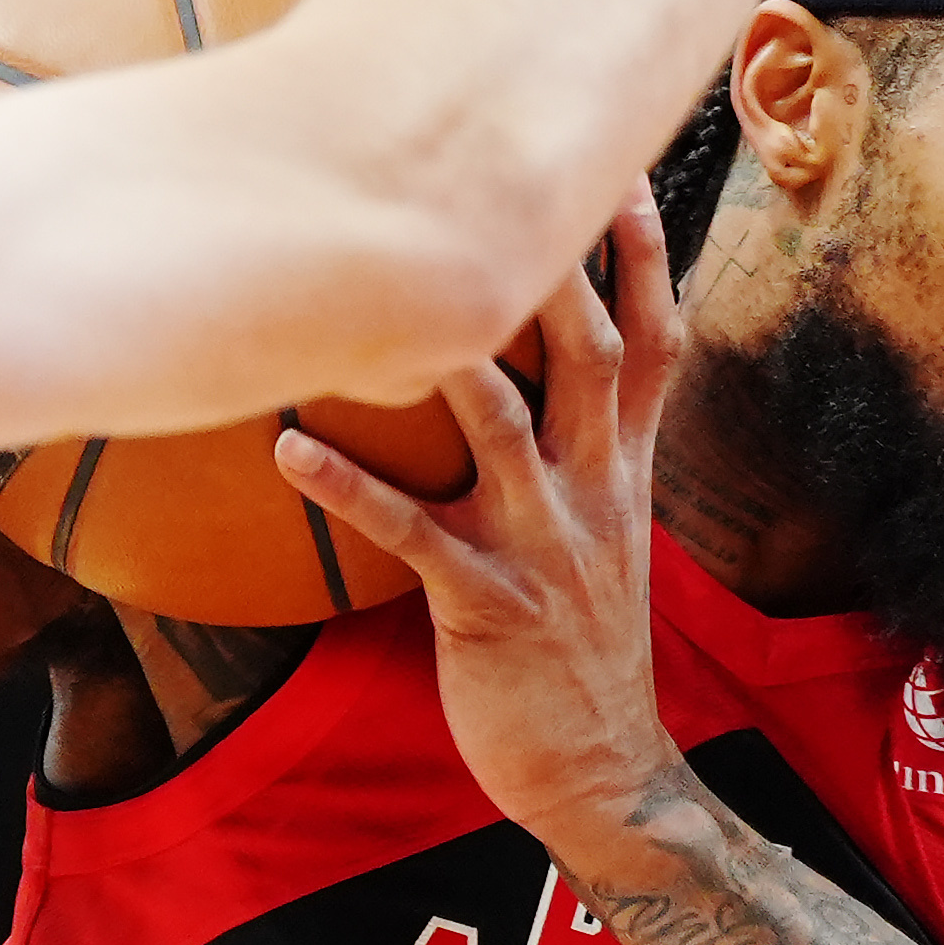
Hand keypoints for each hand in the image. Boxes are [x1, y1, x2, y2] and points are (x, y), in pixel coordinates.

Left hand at [277, 192, 685, 845]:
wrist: (604, 772)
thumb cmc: (579, 647)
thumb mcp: (603, 536)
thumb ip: (581, 452)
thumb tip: (533, 374)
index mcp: (625, 470)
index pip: (655, 344)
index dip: (647, 258)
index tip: (624, 172)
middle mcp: (597, 492)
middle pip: (589, 354)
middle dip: (555, 267)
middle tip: (503, 183)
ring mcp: (546, 547)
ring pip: (502, 425)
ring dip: (443, 358)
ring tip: (378, 293)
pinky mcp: (488, 604)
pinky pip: (412, 531)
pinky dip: (347, 485)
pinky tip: (288, 448)